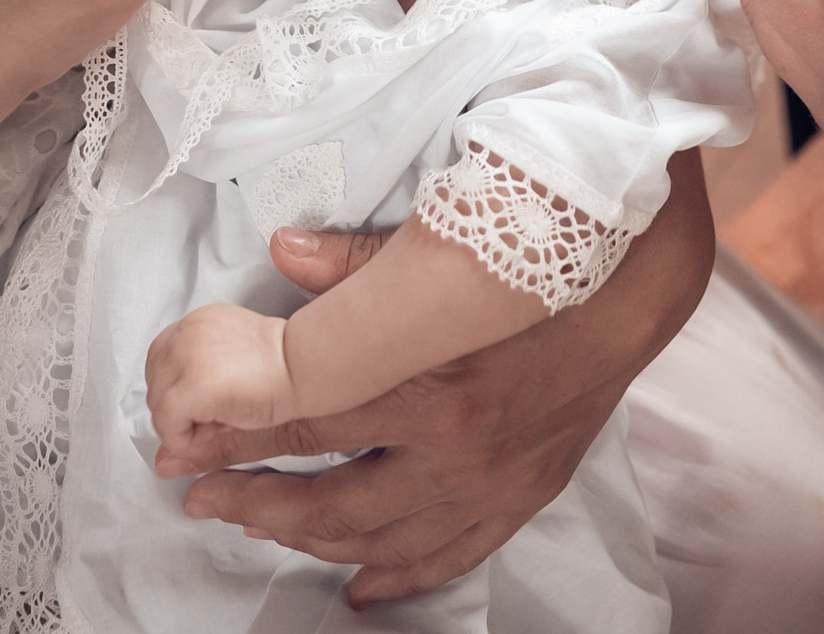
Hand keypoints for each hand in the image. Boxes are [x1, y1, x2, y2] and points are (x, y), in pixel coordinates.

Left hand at [167, 159, 715, 605]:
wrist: (644, 275)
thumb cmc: (545, 241)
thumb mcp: (451, 233)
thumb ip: (363, 257)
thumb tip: (281, 254)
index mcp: (428, 375)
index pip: (303, 415)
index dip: (233, 432)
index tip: (179, 441)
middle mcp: (455, 443)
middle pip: (325, 495)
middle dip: (250, 497)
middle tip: (197, 491)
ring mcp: (491, 479)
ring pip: (376, 536)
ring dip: (304, 537)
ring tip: (252, 523)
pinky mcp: (525, 491)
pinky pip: (451, 554)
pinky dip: (399, 577)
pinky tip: (358, 589)